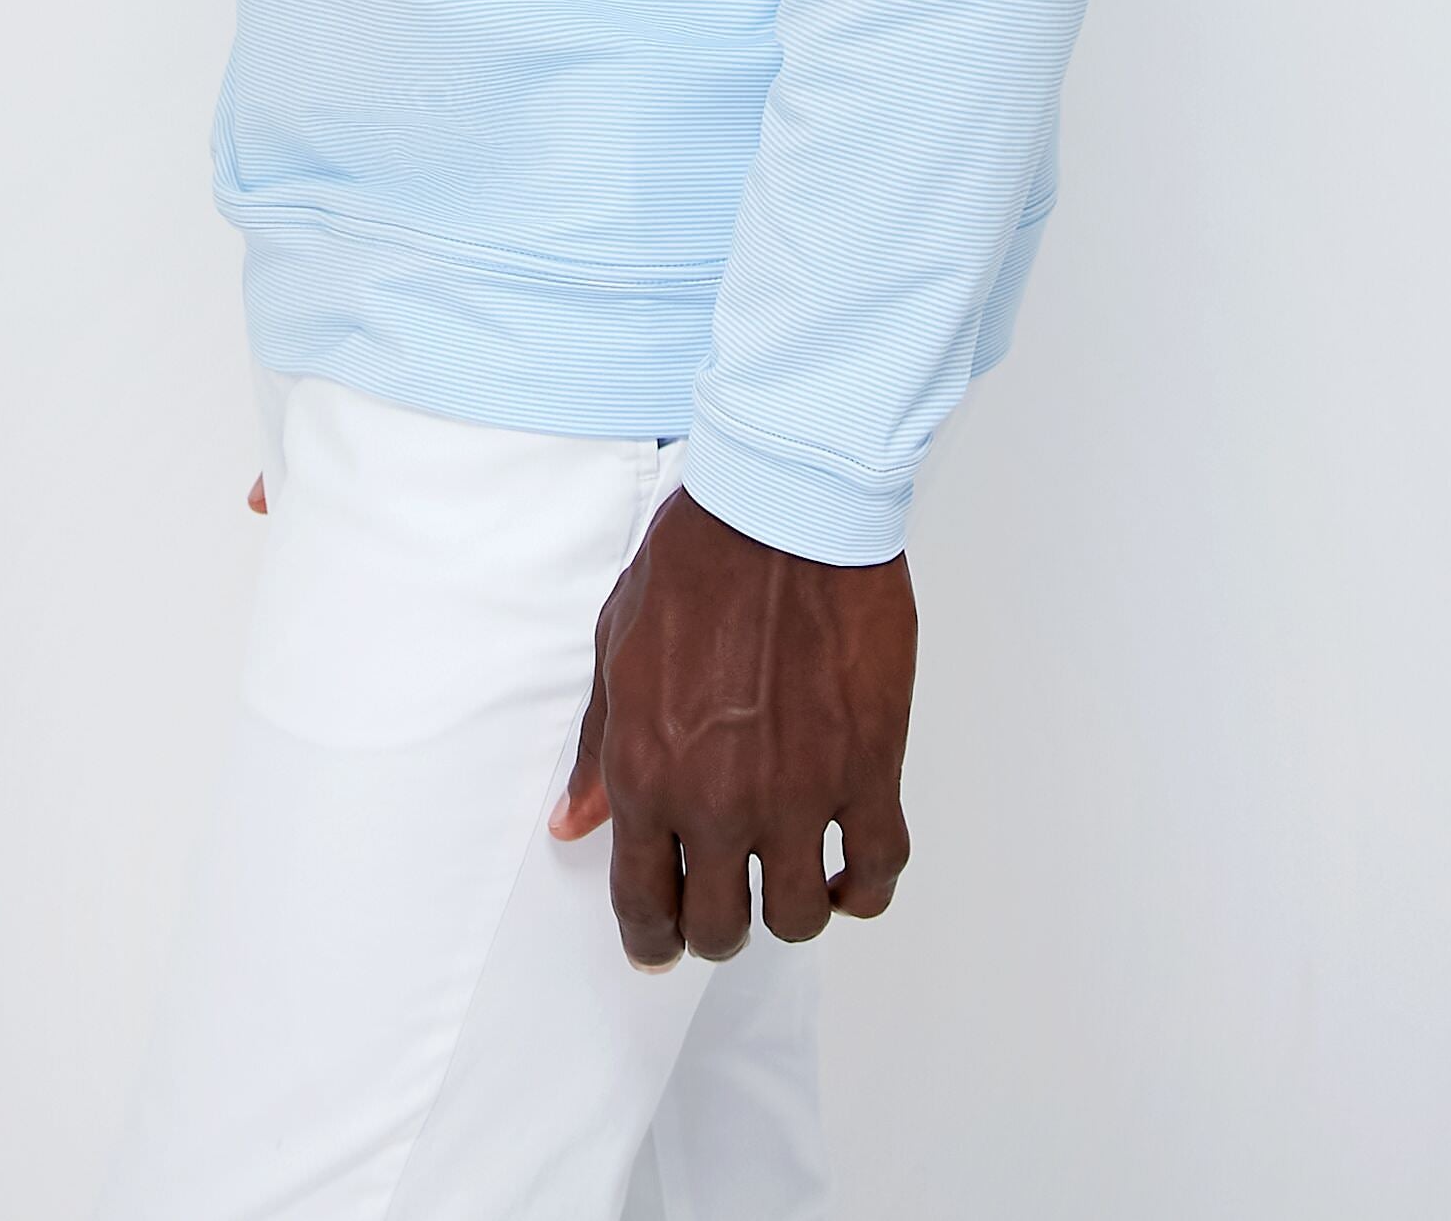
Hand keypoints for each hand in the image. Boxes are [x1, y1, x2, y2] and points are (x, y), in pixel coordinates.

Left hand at [548, 485, 916, 967]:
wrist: (783, 506)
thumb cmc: (698, 560)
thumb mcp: (616, 648)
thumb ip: (597, 748)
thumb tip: (574, 821)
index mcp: (646, 770)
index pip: (642, 902)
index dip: (651, 939)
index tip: (660, 944)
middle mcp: (717, 799)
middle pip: (719, 927)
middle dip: (717, 928)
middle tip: (726, 906)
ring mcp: (799, 792)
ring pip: (797, 917)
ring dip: (790, 911)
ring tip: (789, 880)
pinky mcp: (868, 769)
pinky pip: (876, 870)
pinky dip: (864, 889)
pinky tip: (849, 872)